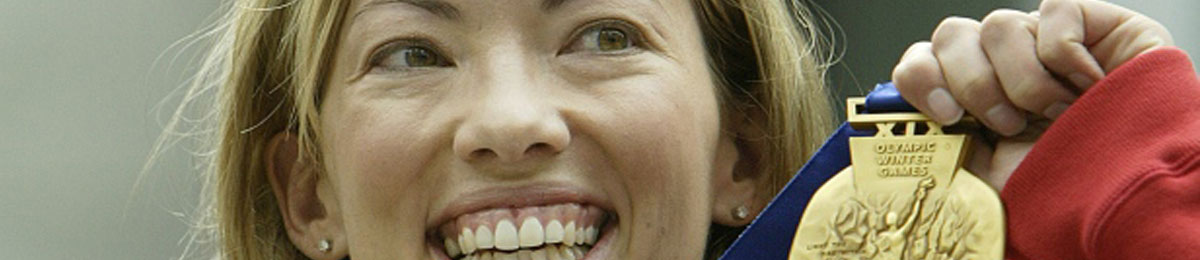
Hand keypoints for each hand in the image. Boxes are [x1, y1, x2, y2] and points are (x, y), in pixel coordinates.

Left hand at [891, 0, 1173, 189]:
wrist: (1126, 191)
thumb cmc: (1059, 185)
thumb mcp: (983, 176)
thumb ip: (938, 144)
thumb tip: (899, 124)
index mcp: (967, 95)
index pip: (919, 61)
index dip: (921, 79)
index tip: (945, 115)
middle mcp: (1000, 62)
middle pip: (951, 34)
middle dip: (972, 84)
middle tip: (1006, 124)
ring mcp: (1040, 39)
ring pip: (999, 24)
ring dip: (1023, 79)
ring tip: (1053, 113)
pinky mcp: (1088, 20)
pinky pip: (1053, 10)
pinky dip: (1066, 53)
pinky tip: (1087, 84)